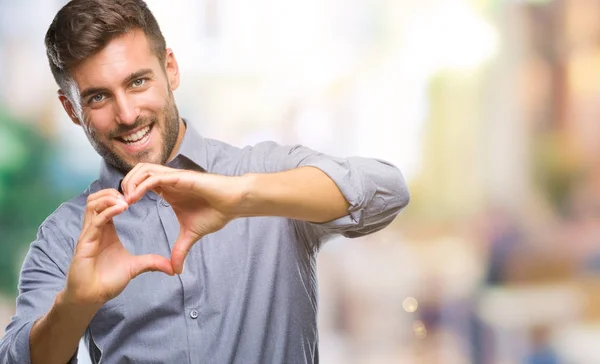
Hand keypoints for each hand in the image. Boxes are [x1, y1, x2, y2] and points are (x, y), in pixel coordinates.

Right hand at [64, 189, 173, 306]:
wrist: (91, 297)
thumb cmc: (107, 281)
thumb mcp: (135, 267)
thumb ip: (152, 262)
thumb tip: (173, 268)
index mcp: (105, 230)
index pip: (107, 203)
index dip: (120, 196)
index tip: (138, 195)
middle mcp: (95, 229)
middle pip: (97, 198)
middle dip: (112, 192)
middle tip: (131, 194)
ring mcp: (88, 234)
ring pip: (92, 205)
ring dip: (109, 198)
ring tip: (126, 200)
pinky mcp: (85, 243)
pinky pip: (95, 221)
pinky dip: (108, 211)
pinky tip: (122, 208)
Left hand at [121, 163, 245, 273]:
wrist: (232, 204)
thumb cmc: (215, 213)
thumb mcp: (191, 235)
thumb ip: (180, 250)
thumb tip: (176, 270)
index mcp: (168, 190)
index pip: (140, 183)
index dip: (128, 193)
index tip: (121, 211)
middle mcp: (168, 180)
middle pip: (136, 172)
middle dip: (124, 186)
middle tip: (118, 205)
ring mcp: (173, 177)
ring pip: (142, 170)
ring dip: (130, 183)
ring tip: (125, 201)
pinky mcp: (180, 178)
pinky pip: (155, 177)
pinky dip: (141, 185)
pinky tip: (135, 198)